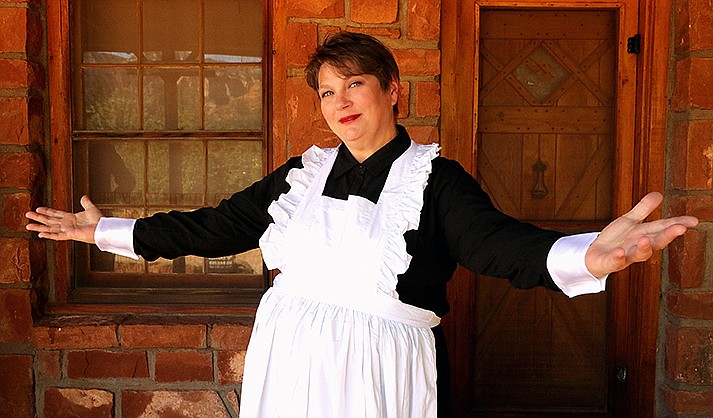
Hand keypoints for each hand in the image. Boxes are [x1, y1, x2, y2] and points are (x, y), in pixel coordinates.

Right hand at [25, 195, 102, 243]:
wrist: (103, 228)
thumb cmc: (99, 221)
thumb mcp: (91, 208)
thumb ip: (86, 203)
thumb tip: (84, 196)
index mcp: (71, 218)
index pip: (56, 214)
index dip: (47, 211)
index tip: (38, 208)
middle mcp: (67, 224)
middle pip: (49, 220)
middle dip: (38, 217)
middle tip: (27, 214)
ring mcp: (67, 230)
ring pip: (50, 228)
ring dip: (39, 226)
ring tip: (28, 225)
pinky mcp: (70, 235)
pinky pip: (57, 235)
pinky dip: (49, 235)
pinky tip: (40, 234)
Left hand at [584, 192, 698, 277]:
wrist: (593, 256)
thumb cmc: (614, 240)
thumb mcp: (629, 221)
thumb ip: (643, 209)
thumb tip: (659, 194)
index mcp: (644, 235)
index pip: (663, 228)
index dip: (677, 224)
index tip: (693, 221)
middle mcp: (637, 247)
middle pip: (656, 242)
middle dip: (667, 235)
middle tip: (680, 229)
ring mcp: (625, 256)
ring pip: (638, 254)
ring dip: (643, 247)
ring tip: (646, 239)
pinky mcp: (610, 262)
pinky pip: (615, 261)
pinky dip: (618, 257)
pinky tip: (619, 252)